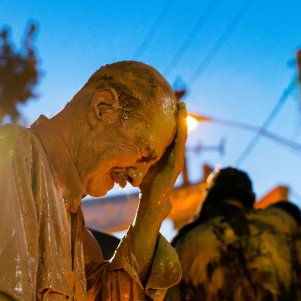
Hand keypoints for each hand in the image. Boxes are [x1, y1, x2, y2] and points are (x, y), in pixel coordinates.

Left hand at [139, 102, 186, 217]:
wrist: (151, 199)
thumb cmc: (143, 181)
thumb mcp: (138, 162)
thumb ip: (133, 151)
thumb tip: (116, 139)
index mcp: (164, 151)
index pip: (168, 132)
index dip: (169, 119)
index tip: (168, 103)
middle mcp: (172, 153)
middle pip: (177, 131)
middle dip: (179, 116)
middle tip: (180, 101)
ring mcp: (176, 159)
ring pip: (181, 137)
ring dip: (183, 123)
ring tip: (182, 109)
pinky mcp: (177, 166)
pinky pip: (180, 148)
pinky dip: (182, 136)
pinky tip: (182, 127)